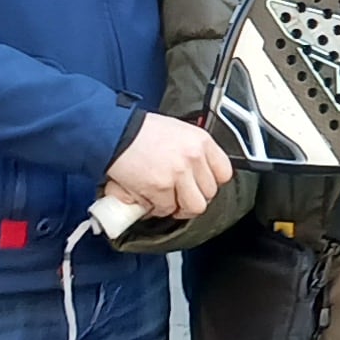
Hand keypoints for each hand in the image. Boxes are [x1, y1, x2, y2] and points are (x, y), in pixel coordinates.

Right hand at [105, 117, 230, 222]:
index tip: (201, 186)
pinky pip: (166, 209)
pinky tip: (148, 198)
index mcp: (200, 141)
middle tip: (179, 196)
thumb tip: (197, 173)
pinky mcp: (160, 188)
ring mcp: (178, 174)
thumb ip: (191, 151)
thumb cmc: (140, 131)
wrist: (115, 132)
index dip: (211, 183)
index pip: (224, 172)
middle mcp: (193, 157)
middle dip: (193, 198)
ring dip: (178, 208)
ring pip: (193, 206)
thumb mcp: (177, 132)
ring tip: (165, 201)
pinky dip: (156, 208)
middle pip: (209, 193)